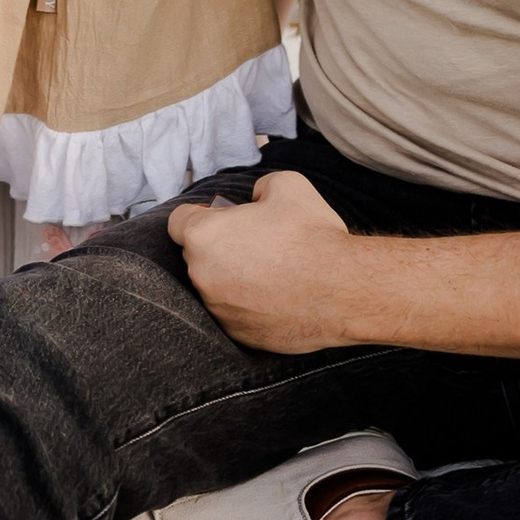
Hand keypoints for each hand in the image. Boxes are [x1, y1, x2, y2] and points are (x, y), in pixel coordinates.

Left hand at [167, 170, 357, 352]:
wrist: (342, 290)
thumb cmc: (311, 235)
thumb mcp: (286, 185)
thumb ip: (259, 187)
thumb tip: (256, 199)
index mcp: (203, 236)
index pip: (177, 221)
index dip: (200, 215)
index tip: (222, 217)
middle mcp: (202, 276)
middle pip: (197, 255)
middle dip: (218, 247)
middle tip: (255, 241)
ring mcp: (219, 310)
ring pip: (215, 287)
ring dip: (232, 278)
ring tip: (271, 270)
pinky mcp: (238, 335)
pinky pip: (234, 313)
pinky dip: (248, 304)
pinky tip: (277, 295)